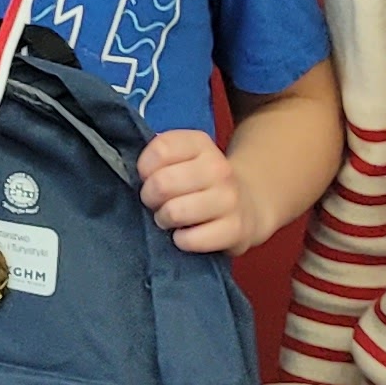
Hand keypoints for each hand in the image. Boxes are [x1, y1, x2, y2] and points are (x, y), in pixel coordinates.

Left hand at [139, 128, 258, 254]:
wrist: (248, 204)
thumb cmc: (200, 181)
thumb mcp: (182, 156)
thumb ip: (157, 156)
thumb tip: (137, 172)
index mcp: (200, 144)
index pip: (160, 150)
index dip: (144, 167)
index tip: (147, 176)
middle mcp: (219, 168)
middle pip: (162, 183)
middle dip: (150, 197)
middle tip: (157, 202)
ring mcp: (230, 199)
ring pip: (175, 212)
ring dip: (164, 219)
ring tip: (169, 218)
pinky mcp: (235, 230)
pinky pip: (191, 239)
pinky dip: (181, 240)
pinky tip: (185, 234)